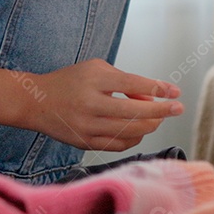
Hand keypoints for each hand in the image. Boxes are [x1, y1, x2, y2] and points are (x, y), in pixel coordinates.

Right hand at [21, 59, 182, 150]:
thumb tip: (152, 97)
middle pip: (135, 112)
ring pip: (130, 132)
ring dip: (150, 125)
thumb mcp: (96, 69)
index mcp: (93, 80)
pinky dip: (135, 138)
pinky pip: (119, 145)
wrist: (36, 102)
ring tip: (158, 117)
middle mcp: (90, 104)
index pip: (132, 84)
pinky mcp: (85, 143)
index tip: (176, 92)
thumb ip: (125, 80)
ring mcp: (87, 126)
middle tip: (177, 108)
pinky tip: (140, 129)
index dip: (158, 89)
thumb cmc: (71, 81)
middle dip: (162, 111)